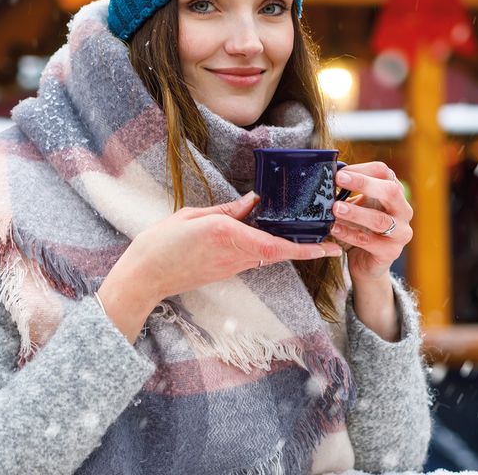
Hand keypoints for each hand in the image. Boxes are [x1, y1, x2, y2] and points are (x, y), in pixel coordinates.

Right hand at [98, 192, 341, 341]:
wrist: (145, 276)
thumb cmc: (162, 243)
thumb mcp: (193, 215)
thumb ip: (228, 210)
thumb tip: (254, 201)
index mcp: (227, 234)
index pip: (276, 244)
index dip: (306, 247)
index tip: (329, 247)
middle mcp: (235, 253)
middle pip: (279, 252)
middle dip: (306, 247)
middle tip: (332, 240)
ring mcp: (231, 266)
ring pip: (268, 255)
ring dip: (289, 246)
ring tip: (309, 233)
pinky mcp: (226, 271)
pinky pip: (254, 258)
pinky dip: (268, 247)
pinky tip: (273, 235)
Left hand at [330, 162, 411, 340]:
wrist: (365, 263)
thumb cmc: (359, 228)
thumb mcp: (354, 206)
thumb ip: (346, 192)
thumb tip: (324, 175)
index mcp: (394, 193)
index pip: (384, 172)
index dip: (363, 169)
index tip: (340, 172)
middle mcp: (403, 210)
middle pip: (390, 191)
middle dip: (364, 183)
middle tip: (340, 179)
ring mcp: (401, 232)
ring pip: (380, 220)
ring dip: (356, 212)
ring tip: (335, 208)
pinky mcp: (391, 252)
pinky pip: (369, 241)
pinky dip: (349, 234)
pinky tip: (334, 229)